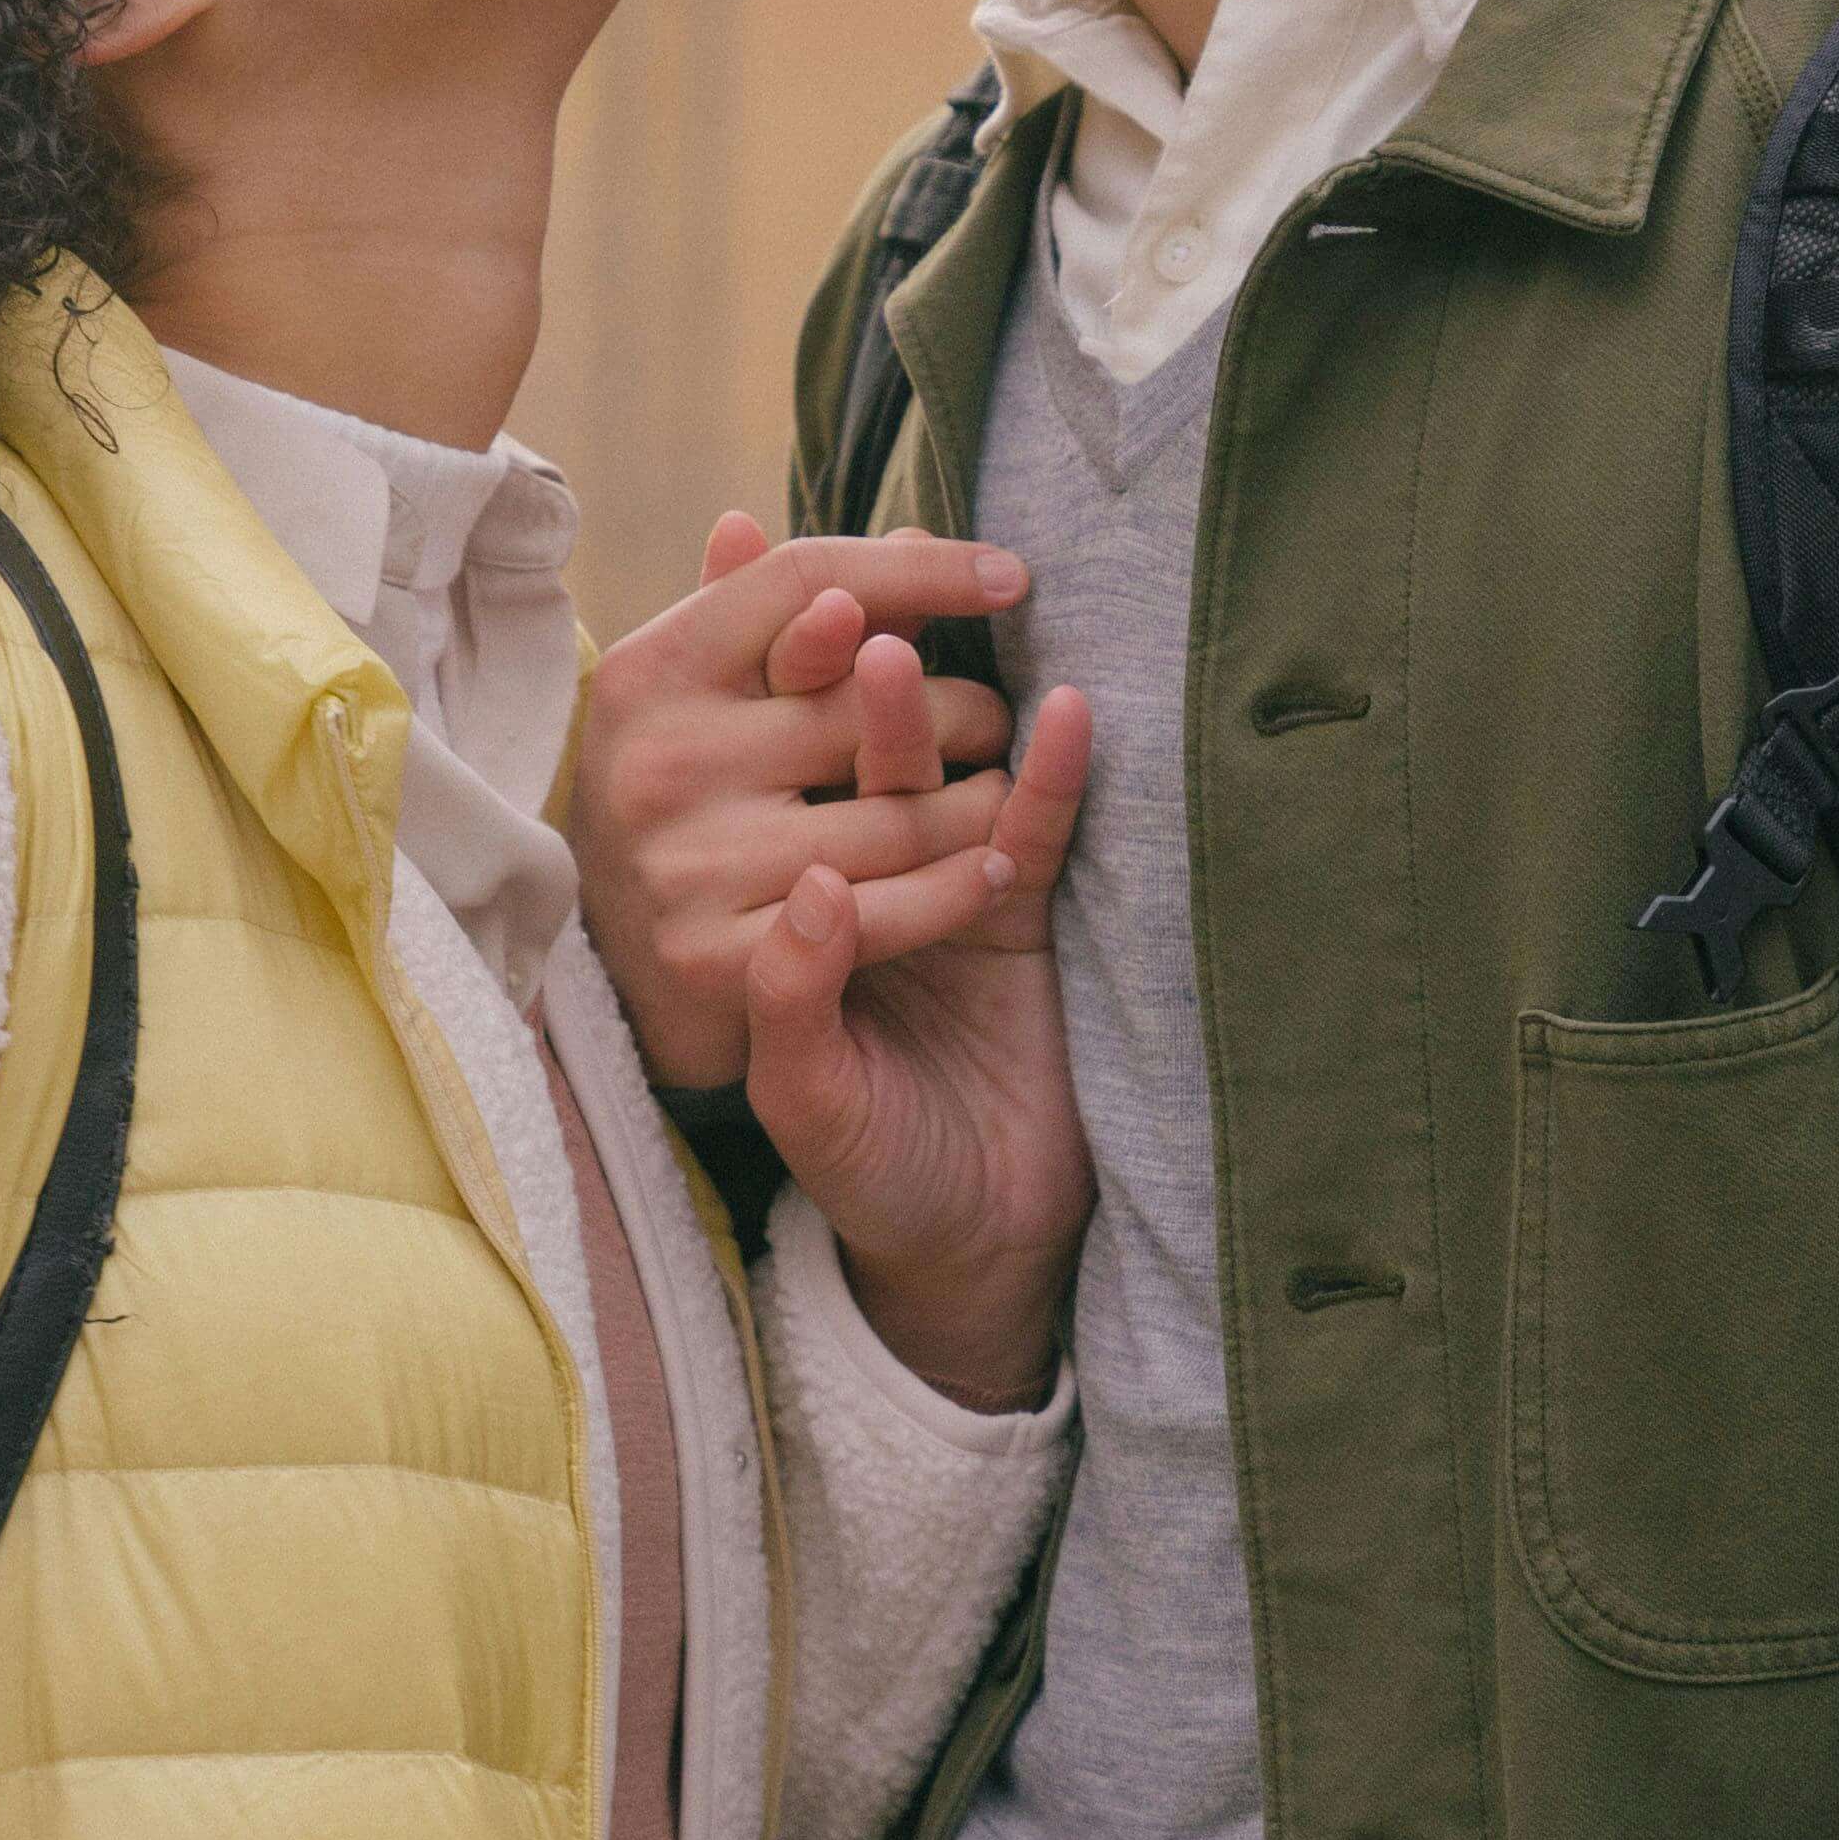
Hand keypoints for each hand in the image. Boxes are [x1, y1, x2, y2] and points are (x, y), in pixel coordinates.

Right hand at [570, 510, 1039, 1088]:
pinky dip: (951, 891)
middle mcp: (662, 758)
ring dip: (975, 805)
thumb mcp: (699, 694)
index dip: (919, 569)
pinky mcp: (718, 958)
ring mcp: (687, 862)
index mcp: (653, 670)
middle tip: (1001, 718)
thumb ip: (776, 613)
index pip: (805, 581)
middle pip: (866, 702)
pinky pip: (879, 915)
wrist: (602, 966)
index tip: (1012, 574)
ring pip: (893, 818)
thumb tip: (875, 524)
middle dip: (963, 708)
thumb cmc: (680, 794)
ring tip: (1002, 792)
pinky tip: (993, 869)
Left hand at [748, 681, 1095, 1412]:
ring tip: (910, 652)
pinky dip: (1053, 775)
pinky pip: (1040, 830)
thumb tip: (813, 892)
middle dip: (850, 682)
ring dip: (931, 713)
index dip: (772, 713)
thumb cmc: (870, 1168)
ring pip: (939, 776)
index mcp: (782, 906)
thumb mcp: (810, 1100)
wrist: (974, 1229)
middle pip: (850, 755)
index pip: (768, 785)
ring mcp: (944, 875)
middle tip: (848, 610)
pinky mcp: (1029, 908)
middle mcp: (856, 869)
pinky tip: (1071, 716)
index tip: (768, 649)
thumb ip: (796, 1001)